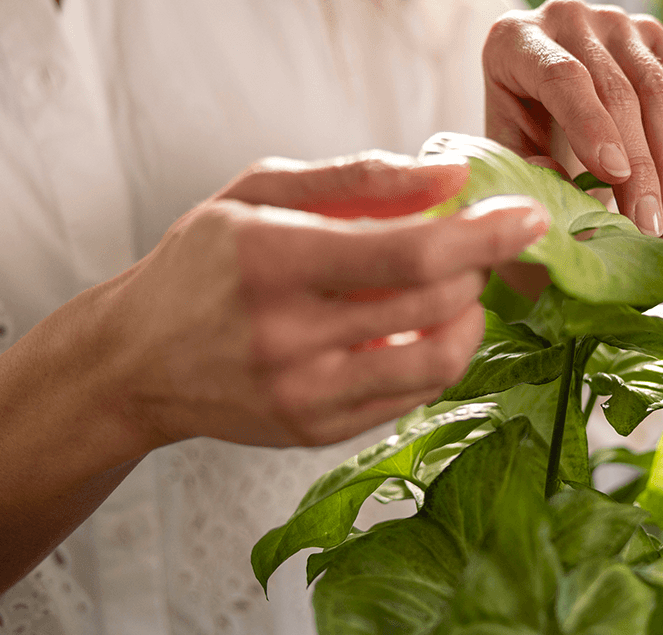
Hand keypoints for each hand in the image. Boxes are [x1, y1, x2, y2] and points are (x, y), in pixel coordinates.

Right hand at [101, 152, 546, 447]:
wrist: (135, 360)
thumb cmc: (203, 264)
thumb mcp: (259, 192)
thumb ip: (358, 178)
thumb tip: (452, 175)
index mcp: (274, 258)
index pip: (410, 253)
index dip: (483, 235)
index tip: (527, 217)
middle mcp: (287, 333)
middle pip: (434, 305)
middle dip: (480, 268)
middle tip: (481, 244)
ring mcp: (303, 392)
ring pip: (437, 361)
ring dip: (469, 317)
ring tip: (456, 288)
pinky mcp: (315, 431)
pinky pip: (412, 396)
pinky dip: (435, 355)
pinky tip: (416, 328)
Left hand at [482, 0, 662, 241]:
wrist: (541, 94)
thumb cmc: (518, 125)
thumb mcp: (508, 147)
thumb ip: (525, 167)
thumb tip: (559, 181)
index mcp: (516, 40)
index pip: (562, 77)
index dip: (591, 126)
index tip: (615, 175)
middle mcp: (568, 18)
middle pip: (617, 92)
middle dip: (640, 166)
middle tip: (651, 225)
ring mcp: (616, 24)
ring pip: (658, 91)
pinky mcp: (653, 36)